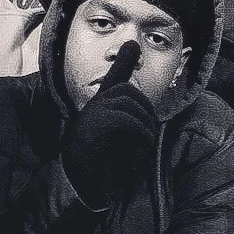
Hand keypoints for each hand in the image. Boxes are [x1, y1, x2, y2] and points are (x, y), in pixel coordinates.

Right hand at [61, 54, 159, 206]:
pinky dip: (141, 135)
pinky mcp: (95, 124)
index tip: (132, 45)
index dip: (124, 62)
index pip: (113, 80)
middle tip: (146, 137)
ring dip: (144, 126)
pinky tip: (136, 150)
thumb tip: (152, 121)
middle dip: (146, 111)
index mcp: (100, 111)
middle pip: (129, 91)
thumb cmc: (104, 172)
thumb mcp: (124, 146)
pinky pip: (129, 120)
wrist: (81, 188)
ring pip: (131, 103)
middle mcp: (94, 107)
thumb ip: (134, 129)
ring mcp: (92, 113)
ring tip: (139, 147)